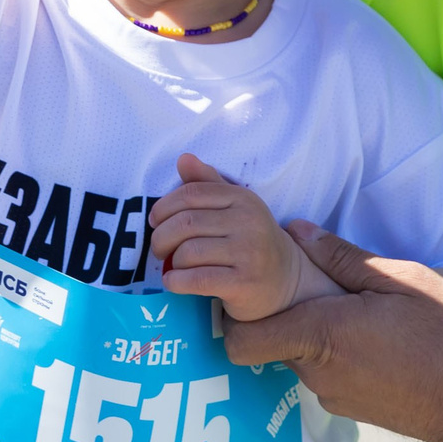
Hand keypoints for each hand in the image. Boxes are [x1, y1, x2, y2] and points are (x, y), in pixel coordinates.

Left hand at [150, 155, 340, 321]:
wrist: (286, 279)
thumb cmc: (251, 242)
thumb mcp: (235, 208)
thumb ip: (208, 184)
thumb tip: (184, 158)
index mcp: (243, 199)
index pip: (192, 194)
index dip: (164, 206)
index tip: (156, 221)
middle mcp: (248, 222)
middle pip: (185, 223)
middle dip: (161, 238)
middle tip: (159, 249)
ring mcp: (248, 253)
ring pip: (188, 253)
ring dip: (171, 262)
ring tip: (172, 266)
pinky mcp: (244, 283)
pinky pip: (196, 279)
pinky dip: (176, 282)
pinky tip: (174, 282)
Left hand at [221, 225, 442, 441]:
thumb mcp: (404, 280)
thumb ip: (345, 258)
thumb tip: (298, 232)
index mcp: (322, 334)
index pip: (241, 339)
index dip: (234, 315)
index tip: (251, 288)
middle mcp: (319, 374)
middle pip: (276, 341)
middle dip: (288, 314)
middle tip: (320, 286)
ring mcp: (337, 398)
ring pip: (306, 358)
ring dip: (320, 335)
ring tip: (361, 312)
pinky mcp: (357, 411)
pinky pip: (332, 376)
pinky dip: (342, 357)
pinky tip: (380, 341)